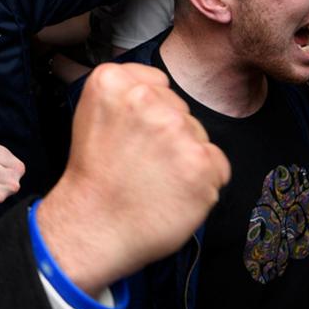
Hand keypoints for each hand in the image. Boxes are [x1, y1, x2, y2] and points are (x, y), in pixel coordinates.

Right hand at [36, 63, 229, 293]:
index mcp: (113, 82)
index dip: (148, 112)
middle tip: (139, 162)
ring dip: (185, 157)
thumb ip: (125, 93)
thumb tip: (160, 88)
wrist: (93, 226)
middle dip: (168, 134)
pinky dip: (202, 181)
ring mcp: (176, 131)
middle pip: (180, 110)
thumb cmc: (94, 177)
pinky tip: (172, 192)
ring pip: (198, 136)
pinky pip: (216, 164)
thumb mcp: (92, 115)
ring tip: (154, 179)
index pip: (158, 84)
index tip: (131, 134)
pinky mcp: (201, 163)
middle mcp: (145, 99)